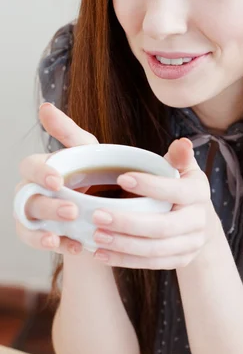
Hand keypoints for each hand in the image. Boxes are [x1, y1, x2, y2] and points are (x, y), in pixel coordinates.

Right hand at [14, 103, 97, 255]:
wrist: (104, 205)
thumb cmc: (92, 172)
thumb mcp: (86, 150)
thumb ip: (67, 131)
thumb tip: (44, 107)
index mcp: (40, 168)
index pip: (30, 166)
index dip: (41, 173)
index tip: (58, 181)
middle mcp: (29, 190)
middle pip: (27, 198)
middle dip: (49, 205)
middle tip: (72, 210)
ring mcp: (31, 215)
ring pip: (28, 223)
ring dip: (46, 230)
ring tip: (66, 235)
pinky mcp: (38, 235)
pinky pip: (37, 242)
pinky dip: (55, 246)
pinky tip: (77, 246)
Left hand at [92, 138, 221, 268]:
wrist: (199, 219)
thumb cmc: (180, 186)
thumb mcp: (183, 168)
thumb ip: (179, 156)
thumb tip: (182, 143)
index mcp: (199, 192)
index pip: (175, 191)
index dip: (150, 186)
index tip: (121, 179)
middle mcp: (199, 220)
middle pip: (163, 227)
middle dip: (128, 223)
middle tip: (97, 216)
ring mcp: (192, 244)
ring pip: (154, 249)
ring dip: (122, 244)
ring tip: (96, 235)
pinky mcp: (181, 260)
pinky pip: (151, 264)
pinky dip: (124, 260)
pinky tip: (101, 253)